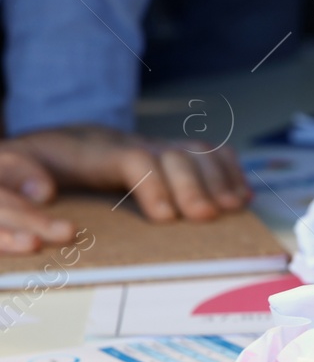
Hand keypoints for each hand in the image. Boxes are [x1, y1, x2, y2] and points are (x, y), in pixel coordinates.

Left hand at [0, 124, 250, 253]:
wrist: (50, 144)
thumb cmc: (30, 164)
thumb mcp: (11, 165)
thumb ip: (19, 175)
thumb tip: (44, 191)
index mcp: (94, 149)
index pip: (135, 158)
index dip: (156, 186)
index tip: (165, 218)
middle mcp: (133, 143)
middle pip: (174, 154)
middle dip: (195, 186)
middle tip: (206, 217)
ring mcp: (156, 146)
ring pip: (196, 151)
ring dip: (219, 179)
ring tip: (232, 207)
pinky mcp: (170, 154)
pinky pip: (209, 155)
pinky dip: (229, 171)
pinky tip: (241, 194)